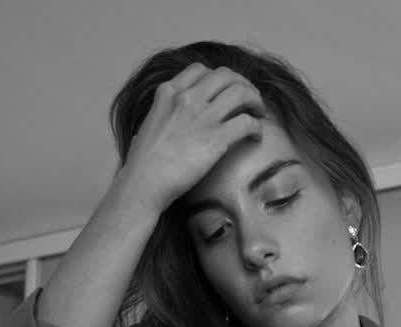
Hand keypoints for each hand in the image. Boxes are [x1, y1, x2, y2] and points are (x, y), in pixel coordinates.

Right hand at [119, 65, 265, 216]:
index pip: (200, 70)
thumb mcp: (148, 124)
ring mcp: (202, 117)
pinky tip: (256, 136)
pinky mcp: (216, 139)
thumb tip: (166, 119)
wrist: (144, 183)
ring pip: (240, 92)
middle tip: (249, 99)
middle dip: (241, 84)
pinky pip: (246, 122)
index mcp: (169, 92)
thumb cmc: (142, 163)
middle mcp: (187, 98)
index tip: (225, 91)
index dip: (218, 78)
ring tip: (259, 113)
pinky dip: (256, 127)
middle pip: (225, 75)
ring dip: (255, 100)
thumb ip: (163, 114)